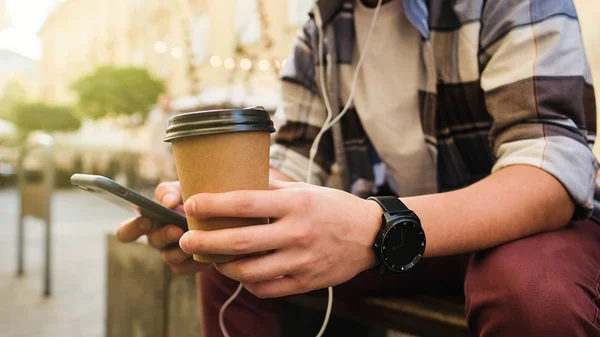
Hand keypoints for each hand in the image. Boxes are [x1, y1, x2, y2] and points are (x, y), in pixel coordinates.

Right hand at [116, 181, 206, 274]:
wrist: (216, 213)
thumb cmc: (193, 197)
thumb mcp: (182, 188)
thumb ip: (171, 191)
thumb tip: (168, 203)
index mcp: (149, 220)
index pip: (127, 231)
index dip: (132, 229)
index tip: (146, 220)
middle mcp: (156, 238)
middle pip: (153, 241)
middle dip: (165, 235)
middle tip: (178, 229)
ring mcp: (169, 253)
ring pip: (170, 257)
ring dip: (182, 249)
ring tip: (197, 241)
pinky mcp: (184, 265)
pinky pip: (185, 267)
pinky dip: (196, 260)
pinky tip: (208, 252)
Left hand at [179, 180, 381, 297]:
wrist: (371, 235)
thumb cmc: (334, 207)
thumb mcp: (305, 189)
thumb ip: (271, 189)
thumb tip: (236, 181)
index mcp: (295, 204)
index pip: (245, 203)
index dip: (213, 205)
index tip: (191, 204)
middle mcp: (297, 233)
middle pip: (240, 242)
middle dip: (205, 242)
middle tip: (186, 240)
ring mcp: (302, 261)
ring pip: (249, 272)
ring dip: (223, 267)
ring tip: (212, 258)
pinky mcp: (306, 281)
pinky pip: (267, 288)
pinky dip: (248, 283)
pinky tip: (242, 273)